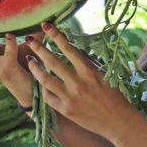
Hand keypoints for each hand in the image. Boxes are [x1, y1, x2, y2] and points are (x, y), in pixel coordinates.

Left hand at [26, 23, 140, 140]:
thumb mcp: (104, 74)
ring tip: (29, 59)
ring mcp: (69, 97)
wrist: (117, 121)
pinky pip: (48, 96)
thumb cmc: (114, 95)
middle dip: (39, 48)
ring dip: (35, 67)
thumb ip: (88, 63)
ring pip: (45, 79)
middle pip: (52, 62)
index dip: (56, 35)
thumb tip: (74, 48)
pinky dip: (42, 87)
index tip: (47, 25)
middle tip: (29, 39)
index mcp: (88, 71)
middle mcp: (77, 83)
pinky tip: (39, 81)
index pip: (69, 49)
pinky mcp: (65, 110)